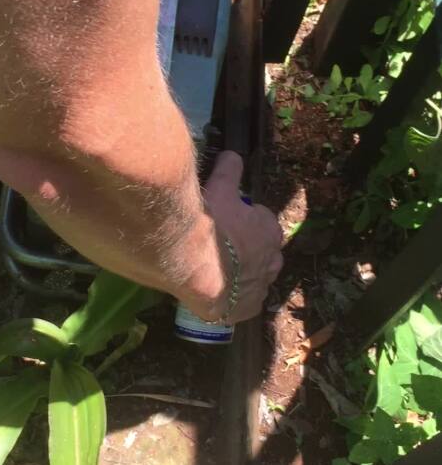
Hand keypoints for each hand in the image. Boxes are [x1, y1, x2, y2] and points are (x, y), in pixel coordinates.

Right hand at [203, 150, 282, 322]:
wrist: (192, 262)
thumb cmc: (208, 222)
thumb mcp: (219, 188)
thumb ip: (228, 171)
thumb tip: (232, 154)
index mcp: (269, 230)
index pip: (263, 223)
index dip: (244, 221)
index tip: (227, 220)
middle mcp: (271, 260)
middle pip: (264, 253)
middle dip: (249, 249)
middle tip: (222, 245)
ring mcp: (260, 287)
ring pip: (257, 279)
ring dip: (243, 275)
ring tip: (219, 271)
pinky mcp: (247, 310)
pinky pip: (245, 304)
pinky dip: (235, 300)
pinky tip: (218, 294)